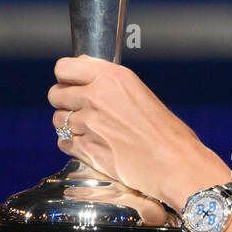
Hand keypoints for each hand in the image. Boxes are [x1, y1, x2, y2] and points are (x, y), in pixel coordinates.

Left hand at [48, 56, 231, 209]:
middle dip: (65, 103)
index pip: (64, 68)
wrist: (176, 164)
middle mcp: (97, 96)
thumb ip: (109, 84)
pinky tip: (91, 146)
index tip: (72, 85)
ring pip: (58, 120)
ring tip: (91, 132)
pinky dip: (73, 145)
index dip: (66, 78)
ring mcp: (89, 124)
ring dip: (69, 126)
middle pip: (55, 94)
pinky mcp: (86, 149)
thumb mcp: (139, 94)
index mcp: (112, 77)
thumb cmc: (167, 132)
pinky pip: (63, 143)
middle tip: (80, 112)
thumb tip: (84, 77)